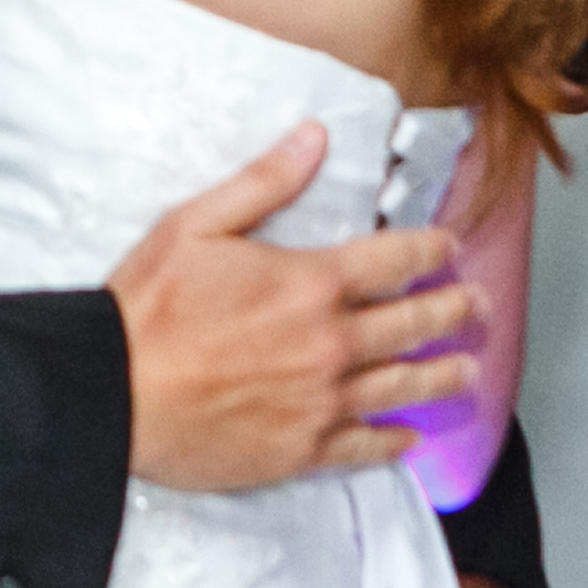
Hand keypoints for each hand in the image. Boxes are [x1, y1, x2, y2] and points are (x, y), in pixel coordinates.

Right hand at [108, 121, 480, 493]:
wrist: (112, 392)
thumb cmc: (147, 309)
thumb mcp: (196, 224)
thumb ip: (264, 182)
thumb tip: (313, 137)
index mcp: (310, 283)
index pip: (394, 260)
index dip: (429, 249)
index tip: (447, 247)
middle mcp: (330, 343)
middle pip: (413, 323)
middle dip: (453, 310)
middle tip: (475, 306)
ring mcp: (321, 400)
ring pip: (403, 386)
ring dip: (442, 376)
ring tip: (467, 371)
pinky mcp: (302, 449)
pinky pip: (365, 446)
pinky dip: (394, 441)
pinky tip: (408, 438)